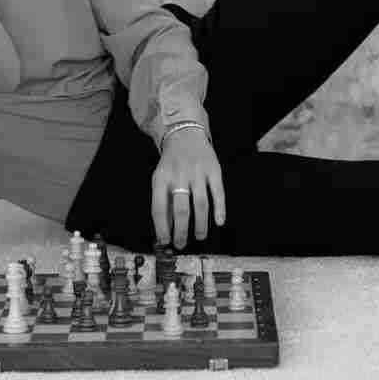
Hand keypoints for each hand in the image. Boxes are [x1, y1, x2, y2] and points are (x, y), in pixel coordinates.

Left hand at [151, 127, 225, 249]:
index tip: (165, 241)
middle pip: (181, 210)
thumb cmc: (172, 164)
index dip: (162, 228)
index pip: (158, 208)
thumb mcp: (160, 179)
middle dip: (181, 231)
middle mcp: (179, 176)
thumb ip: (162, 202)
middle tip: (181, 244)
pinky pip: (218, 192)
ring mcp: (197, 172)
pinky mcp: (213, 170)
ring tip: (200, 236)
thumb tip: (164, 232)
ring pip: (200, 204)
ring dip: (201, 224)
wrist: (185, 135)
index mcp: (161, 179)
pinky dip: (220, 208)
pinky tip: (219, 221)